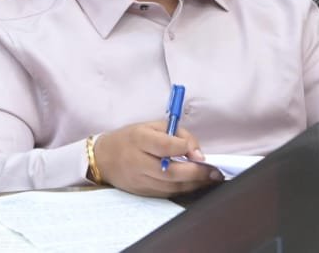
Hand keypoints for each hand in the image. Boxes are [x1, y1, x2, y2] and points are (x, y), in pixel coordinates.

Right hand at [93, 121, 223, 196]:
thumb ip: (176, 134)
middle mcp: (138, 161)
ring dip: (194, 184)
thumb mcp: (151, 126)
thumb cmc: (131, 138)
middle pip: (170, 172)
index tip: (199, 153)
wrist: (103, 158)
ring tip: (210, 179)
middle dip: (196, 173)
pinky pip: (166, 194)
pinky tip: (195, 184)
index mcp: (139, 138)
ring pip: (171, 187)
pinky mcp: (142, 193)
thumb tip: (197, 153)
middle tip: (215, 172)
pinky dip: (183, 190)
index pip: (164, 145)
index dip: (185, 149)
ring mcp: (139, 180)